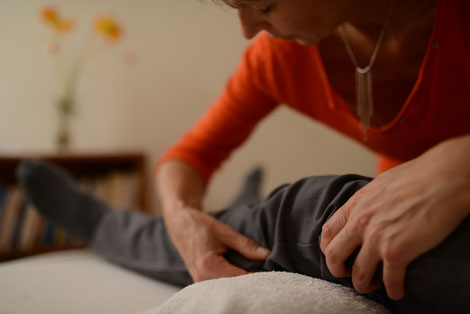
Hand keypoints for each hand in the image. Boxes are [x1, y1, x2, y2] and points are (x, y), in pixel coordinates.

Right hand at [165, 204, 269, 281]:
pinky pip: (220, 286)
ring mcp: (200, 283)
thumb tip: (266, 255)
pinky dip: (232, 281)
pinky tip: (242, 274)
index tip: (271, 271)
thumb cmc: (201, 226)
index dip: (257, 276)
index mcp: (208, 266)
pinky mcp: (201, 282)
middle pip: (234, 287)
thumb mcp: (226, 232)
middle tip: (265, 272)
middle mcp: (202, 279)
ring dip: (241, 282)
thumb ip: (246, 246)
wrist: (180, 224)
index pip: (240, 279)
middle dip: (250, 281)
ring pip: (227, 288)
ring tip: (254, 272)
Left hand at [320, 137, 469, 299]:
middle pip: (333, 256)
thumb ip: (367, 202)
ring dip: (364, 285)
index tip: (338, 256)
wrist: (444, 177)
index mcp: (356, 205)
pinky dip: (392, 291)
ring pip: (358, 274)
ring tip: (374, 285)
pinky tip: (398, 290)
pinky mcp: (397, 251)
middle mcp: (361, 222)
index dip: (328, 249)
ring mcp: (377, 238)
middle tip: (349, 274)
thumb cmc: (418, 177)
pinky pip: (389, 281)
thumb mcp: (380, 185)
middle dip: (338, 271)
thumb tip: (365, 211)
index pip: (327, 232)